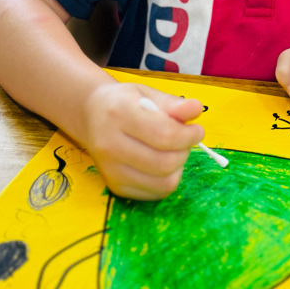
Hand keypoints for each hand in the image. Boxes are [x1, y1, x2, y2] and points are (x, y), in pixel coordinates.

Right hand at [82, 82, 204, 200]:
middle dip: (185, 152)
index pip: (164, 134)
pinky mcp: (115, 187)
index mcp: (119, 113)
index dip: (189, 135)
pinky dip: (167, 180)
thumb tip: (196, 109)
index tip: (197, 130)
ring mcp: (110, 169)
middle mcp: (110, 144)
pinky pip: (155, 194)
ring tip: (173, 151)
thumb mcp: (149, 94)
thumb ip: (173, 104)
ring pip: (163, 183)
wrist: (92, 116)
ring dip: (178, 168)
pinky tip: (162, 164)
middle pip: (164, 163)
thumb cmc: (126, 102)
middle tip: (186, 140)